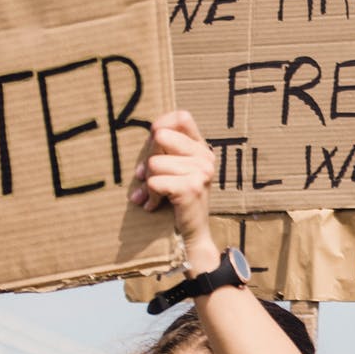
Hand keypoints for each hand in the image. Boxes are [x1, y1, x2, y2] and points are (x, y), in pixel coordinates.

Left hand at [129, 111, 217, 263]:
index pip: (181, 117)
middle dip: (148, 158)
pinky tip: (156, 204)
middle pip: (160, 137)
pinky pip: (154, 182)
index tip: (154, 147)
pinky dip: (150, 196)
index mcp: (202, 148)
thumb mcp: (176, 170)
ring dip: (148, 183)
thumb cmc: (178, 201)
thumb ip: (166, 150)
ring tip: (155, 195)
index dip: (161, 126)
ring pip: (154, 163)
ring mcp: (202, 171)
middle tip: (149, 176)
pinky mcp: (192, 188)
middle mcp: (206, 157)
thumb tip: (150, 135)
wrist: (192, 236)